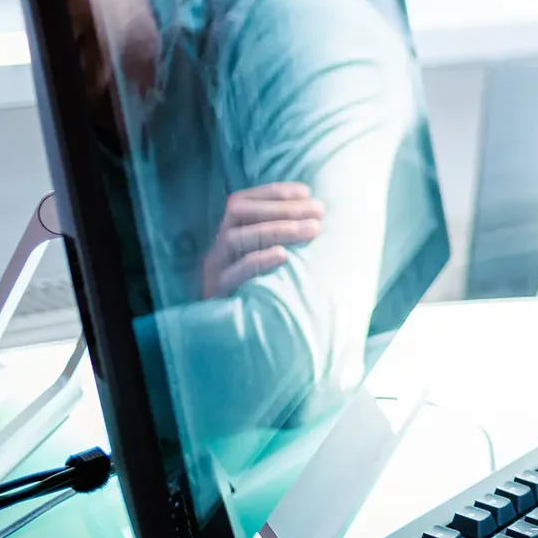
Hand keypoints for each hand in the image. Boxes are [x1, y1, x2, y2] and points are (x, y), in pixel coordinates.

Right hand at [201, 182, 322, 296]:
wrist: (237, 345)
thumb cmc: (266, 298)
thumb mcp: (272, 266)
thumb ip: (285, 243)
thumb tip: (322, 219)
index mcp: (229, 238)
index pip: (241, 202)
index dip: (273, 192)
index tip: (307, 192)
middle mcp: (218, 251)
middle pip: (237, 214)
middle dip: (281, 208)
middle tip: (319, 211)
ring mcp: (214, 273)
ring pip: (234, 239)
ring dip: (277, 229)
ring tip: (312, 229)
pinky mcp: (217, 296)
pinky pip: (231, 274)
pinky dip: (257, 261)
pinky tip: (282, 256)